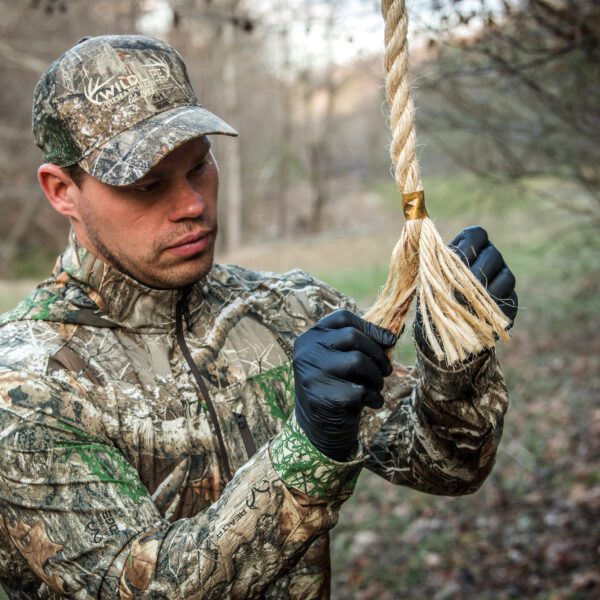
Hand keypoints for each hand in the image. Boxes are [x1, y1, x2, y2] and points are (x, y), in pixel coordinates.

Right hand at [293, 309, 395, 461]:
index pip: (342, 318)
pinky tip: (371, 402)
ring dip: (376, 376)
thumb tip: (396, 331)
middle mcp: (306, 353)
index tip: (388, 341)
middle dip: (377, 353)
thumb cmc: (337, 386)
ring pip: (358, 361)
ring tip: (377, 386)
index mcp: (310, 338)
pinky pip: (360, 390)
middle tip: (386, 370)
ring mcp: (312, 375)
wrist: (318, 427)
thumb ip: (360, 343)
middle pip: (353, 336)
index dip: (370, 327)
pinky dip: (374, 397)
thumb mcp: (341, 360)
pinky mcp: (322, 398)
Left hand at [415, 226, 517, 357]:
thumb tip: (443, 271)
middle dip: (475, 273)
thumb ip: (437, 270)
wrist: (442, 323)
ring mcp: (503, 276)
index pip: (477, 235)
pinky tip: (479, 314)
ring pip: (506, 277)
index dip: (467, 246)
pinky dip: (495, 308)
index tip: (454, 261)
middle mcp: (490, 256)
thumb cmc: (433, 295)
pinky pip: (510, 299)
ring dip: (486, 292)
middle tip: (459, 290)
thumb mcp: (430, 279)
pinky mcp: (510, 298)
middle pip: (493, 255)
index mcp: (470, 245)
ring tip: (468, 304)